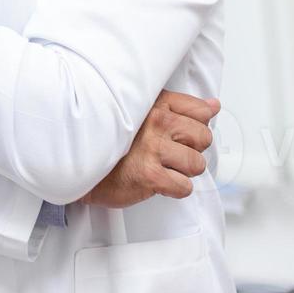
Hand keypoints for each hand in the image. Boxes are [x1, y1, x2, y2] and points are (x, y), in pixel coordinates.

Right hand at [81, 91, 218, 207]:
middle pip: (204, 138)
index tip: (176, 134)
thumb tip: (213, 106)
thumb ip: (181, 107)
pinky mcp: (150, 175)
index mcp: (155, 103)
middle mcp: (156, 122)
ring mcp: (153, 148)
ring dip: (181, 171)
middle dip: (189, 149)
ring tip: (159, 166)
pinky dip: (173, 189)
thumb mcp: (144, 111)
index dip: (193, 126)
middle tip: (166, 153)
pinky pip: (184, 187)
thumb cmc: (112, 139)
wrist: (80, 164)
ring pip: (197, 164)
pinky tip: (155, 181)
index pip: (201, 112)